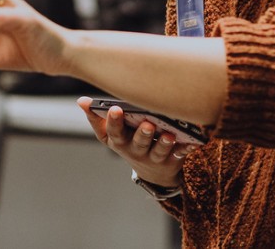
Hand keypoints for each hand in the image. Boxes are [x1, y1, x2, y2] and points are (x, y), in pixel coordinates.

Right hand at [77, 96, 192, 187]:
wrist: (152, 172)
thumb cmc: (128, 142)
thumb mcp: (110, 134)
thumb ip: (96, 118)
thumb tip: (81, 101)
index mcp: (119, 142)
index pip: (113, 133)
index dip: (113, 122)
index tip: (115, 108)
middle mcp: (136, 151)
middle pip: (139, 144)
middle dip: (142, 135)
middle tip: (148, 124)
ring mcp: (155, 158)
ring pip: (160, 152)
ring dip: (165, 144)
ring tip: (170, 134)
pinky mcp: (173, 160)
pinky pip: (181, 155)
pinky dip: (187, 149)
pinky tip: (193, 142)